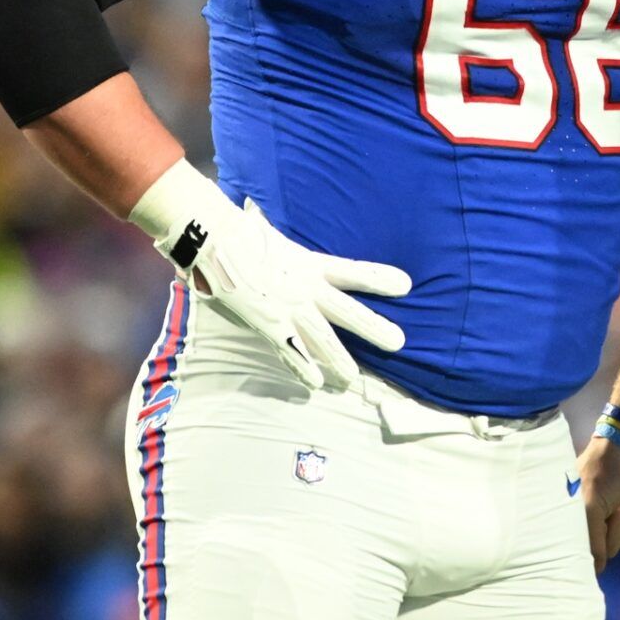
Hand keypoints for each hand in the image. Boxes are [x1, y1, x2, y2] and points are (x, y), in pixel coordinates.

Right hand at [130, 161, 410, 391]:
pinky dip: (301, 367)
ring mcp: (287, 307)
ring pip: (321, 338)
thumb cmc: (240, 235)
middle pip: (347, 311)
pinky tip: (315, 384)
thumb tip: (289, 247)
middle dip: (373, 327)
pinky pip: (288, 350)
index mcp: (309, 263)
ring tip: (354, 378)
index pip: (353, 271)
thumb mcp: (274, 239)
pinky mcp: (266, 323)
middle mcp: (305, 287)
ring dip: (338, 360)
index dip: (379, 278)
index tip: (406, 284)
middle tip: (400, 342)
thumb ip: (288, 254)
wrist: (213, 238)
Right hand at [579, 435, 619, 573]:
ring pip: (612, 548)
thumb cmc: (603, 474)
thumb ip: (590, 540)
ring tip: (616, 506)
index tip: (586, 542)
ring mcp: (602, 522)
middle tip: (604, 514)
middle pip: (594, 554)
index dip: (577, 553)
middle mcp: (581, 523)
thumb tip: (596, 569)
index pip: (567, 551)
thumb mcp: (590, 506)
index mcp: (565, 517)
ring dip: (618, 528)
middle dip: (604, 535)